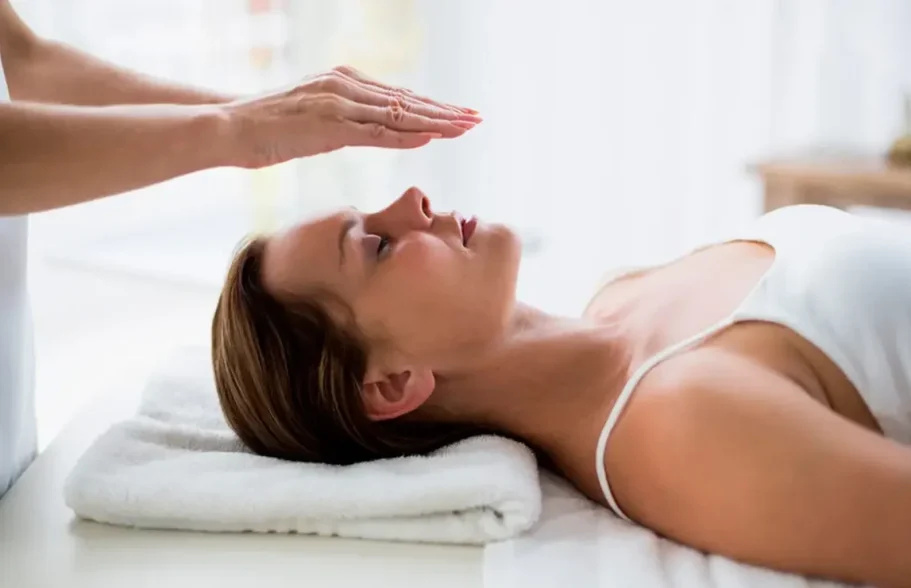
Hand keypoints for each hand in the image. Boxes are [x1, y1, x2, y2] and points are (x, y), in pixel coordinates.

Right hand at [220, 65, 481, 168]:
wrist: (231, 127)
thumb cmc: (269, 128)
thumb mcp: (315, 121)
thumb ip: (346, 121)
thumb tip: (373, 129)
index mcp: (345, 83)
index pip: (399, 97)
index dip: (433, 107)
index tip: (460, 115)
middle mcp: (347, 86)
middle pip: (407, 101)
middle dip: (446, 111)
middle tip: (478, 117)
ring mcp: (340, 104)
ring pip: (399, 114)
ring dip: (437, 122)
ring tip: (467, 127)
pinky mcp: (330, 125)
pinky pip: (377, 132)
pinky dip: (407, 135)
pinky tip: (432, 137)